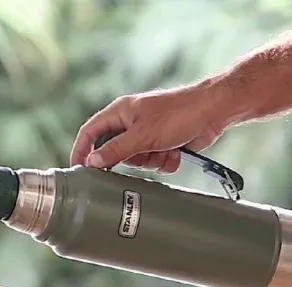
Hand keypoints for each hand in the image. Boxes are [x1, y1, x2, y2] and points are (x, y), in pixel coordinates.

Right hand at [70, 82, 224, 173]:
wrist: (212, 113)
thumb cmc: (178, 114)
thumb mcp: (142, 135)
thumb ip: (116, 150)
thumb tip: (92, 161)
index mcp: (120, 113)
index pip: (90, 132)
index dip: (82, 150)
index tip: (79, 168)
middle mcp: (131, 123)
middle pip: (116, 152)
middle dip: (133, 159)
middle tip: (144, 152)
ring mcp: (147, 134)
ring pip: (137, 161)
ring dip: (152, 160)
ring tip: (166, 148)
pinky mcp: (162, 144)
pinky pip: (155, 163)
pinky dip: (165, 161)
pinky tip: (176, 150)